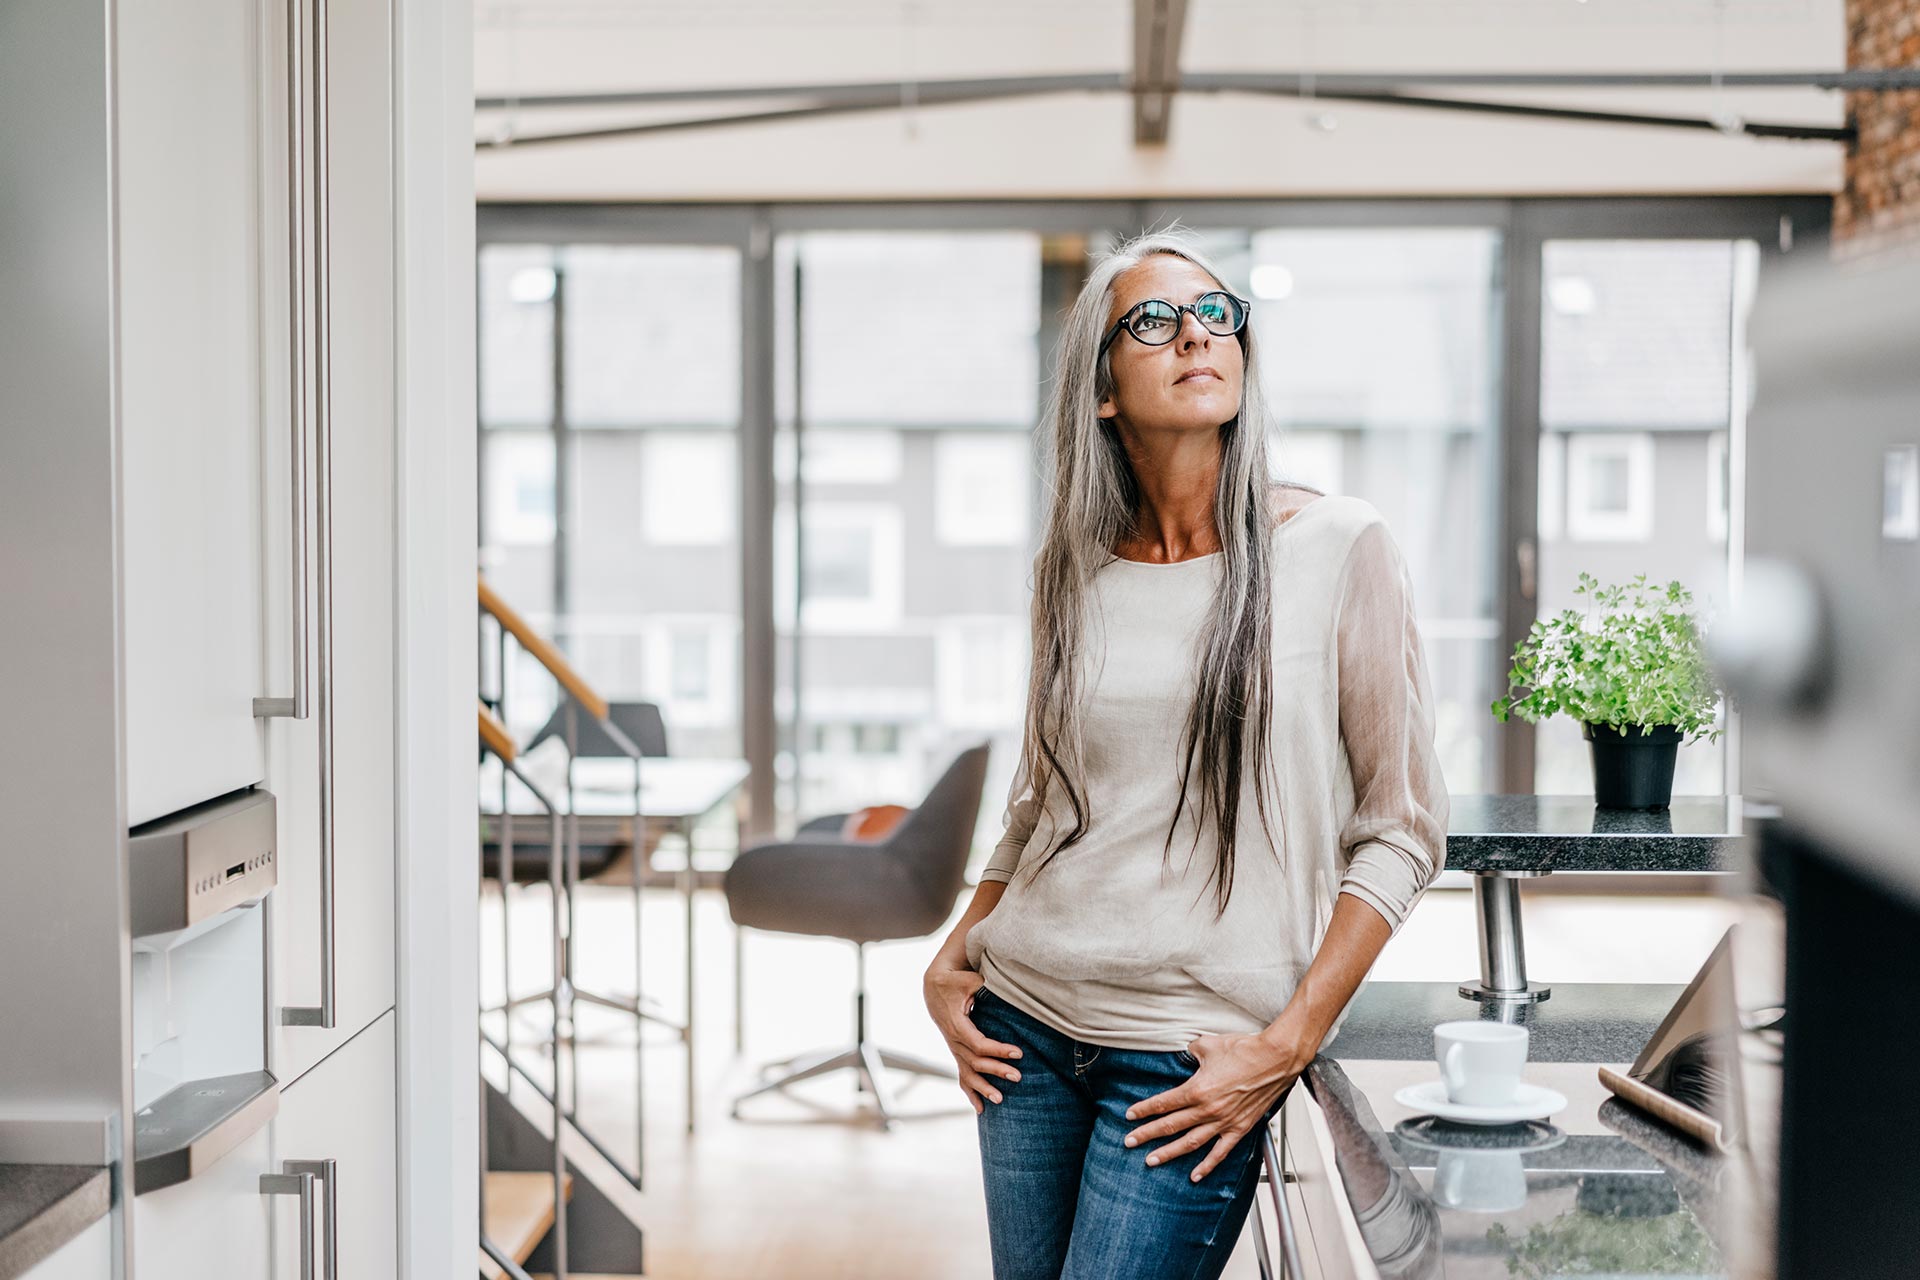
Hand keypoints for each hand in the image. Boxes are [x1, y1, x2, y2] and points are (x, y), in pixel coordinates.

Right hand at [923, 957, 1024, 1114]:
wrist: (933, 987)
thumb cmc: (954, 982)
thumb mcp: (967, 980)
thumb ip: (982, 985)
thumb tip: (999, 986)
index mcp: (957, 1025)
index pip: (978, 1044)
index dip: (998, 1050)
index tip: (1018, 1052)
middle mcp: (953, 1041)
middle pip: (975, 1062)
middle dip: (997, 1070)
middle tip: (1017, 1077)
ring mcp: (954, 1049)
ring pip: (967, 1073)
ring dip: (983, 1087)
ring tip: (1000, 1100)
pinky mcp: (956, 1052)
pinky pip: (961, 1076)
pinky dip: (970, 1093)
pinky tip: (981, 1109)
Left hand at [1121, 1032, 1304, 1181]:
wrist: (1275, 1059)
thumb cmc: (1244, 1049)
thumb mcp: (1208, 1044)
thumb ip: (1190, 1051)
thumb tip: (1184, 1054)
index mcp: (1197, 1089)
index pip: (1164, 1103)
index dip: (1144, 1110)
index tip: (1130, 1116)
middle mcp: (1208, 1109)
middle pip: (1171, 1125)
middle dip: (1147, 1134)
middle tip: (1129, 1142)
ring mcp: (1224, 1122)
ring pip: (1190, 1143)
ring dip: (1169, 1153)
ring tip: (1151, 1161)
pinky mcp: (1240, 1128)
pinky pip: (1220, 1152)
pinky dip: (1207, 1165)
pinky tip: (1194, 1175)